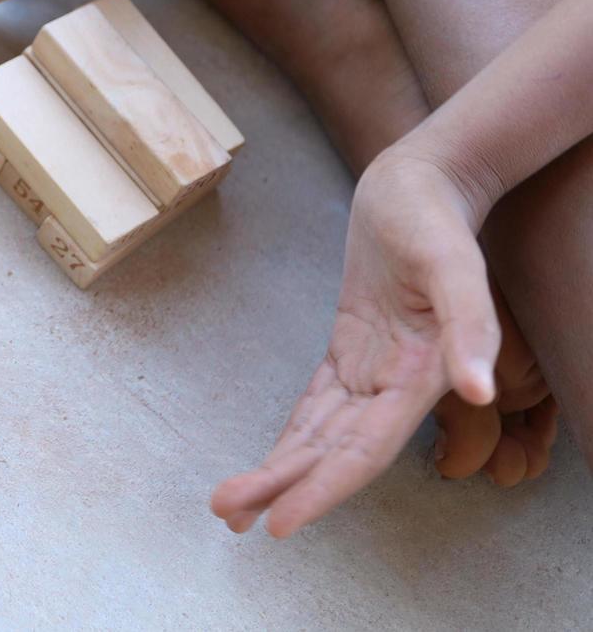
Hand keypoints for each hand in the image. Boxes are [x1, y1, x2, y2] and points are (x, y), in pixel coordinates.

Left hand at [211, 147, 500, 536]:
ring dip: (280, 470)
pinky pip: (319, 406)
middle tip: (227, 515)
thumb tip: (480, 390)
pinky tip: (268, 463)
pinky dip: (292, 436)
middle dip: (283, 487)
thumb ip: (471, 326)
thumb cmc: (435, 218)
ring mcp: (372, 369)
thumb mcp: (454, 261)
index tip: (279, 522)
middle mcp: (396, 383)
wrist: (424, 185)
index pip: (364, 450)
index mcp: (422, 375)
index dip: (323, 488)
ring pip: (321, 435)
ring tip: (231, 502)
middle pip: (333, 452)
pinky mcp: (353, 350)